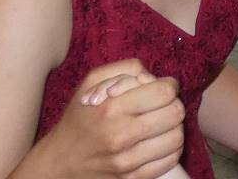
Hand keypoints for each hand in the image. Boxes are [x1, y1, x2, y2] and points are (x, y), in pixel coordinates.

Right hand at [36, 59, 184, 178]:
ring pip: (176, 137)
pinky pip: (170, 160)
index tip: (164, 87)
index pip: (164, 93)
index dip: (169, 86)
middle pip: (175, 113)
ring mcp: (128, 161)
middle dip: (173, 104)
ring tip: (160, 123)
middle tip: (162, 105)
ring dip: (173, 126)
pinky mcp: (133, 178)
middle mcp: (120, 136)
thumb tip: (153, 75)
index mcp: (111, 108)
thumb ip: (124, 69)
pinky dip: (170, 148)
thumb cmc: (79, 118)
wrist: (60, 161)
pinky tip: (158, 140)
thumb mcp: (91, 83)